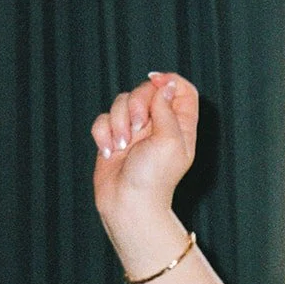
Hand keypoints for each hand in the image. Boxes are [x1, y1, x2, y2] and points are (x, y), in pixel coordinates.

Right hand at [90, 72, 199, 218]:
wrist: (128, 203)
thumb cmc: (154, 177)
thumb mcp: (169, 141)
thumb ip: (167, 110)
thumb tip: (168, 85)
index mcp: (180, 125)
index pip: (181, 90)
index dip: (169, 81)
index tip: (156, 82)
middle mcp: (158, 124)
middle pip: (147, 90)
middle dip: (136, 104)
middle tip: (137, 128)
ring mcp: (135, 131)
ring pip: (122, 102)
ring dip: (118, 122)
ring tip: (122, 146)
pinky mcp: (113, 137)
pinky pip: (103, 119)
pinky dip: (103, 134)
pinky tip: (109, 151)